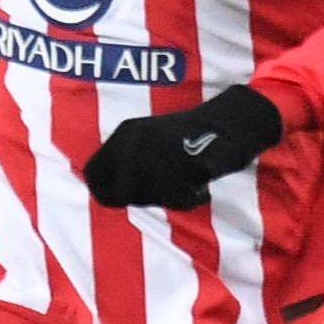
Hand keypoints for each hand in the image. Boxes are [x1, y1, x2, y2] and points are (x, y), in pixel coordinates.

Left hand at [82, 84, 284, 209]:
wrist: (230, 123)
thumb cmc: (189, 138)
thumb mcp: (147, 140)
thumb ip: (126, 162)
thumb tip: (108, 193)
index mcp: (125, 133)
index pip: (93, 173)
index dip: (104, 192)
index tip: (121, 199)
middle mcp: (136, 142)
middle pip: (120, 192)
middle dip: (141, 198)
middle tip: (164, 193)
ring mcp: (158, 153)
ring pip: (147, 197)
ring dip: (167, 199)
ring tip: (186, 185)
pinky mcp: (182, 166)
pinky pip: (175, 199)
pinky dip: (188, 200)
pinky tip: (200, 190)